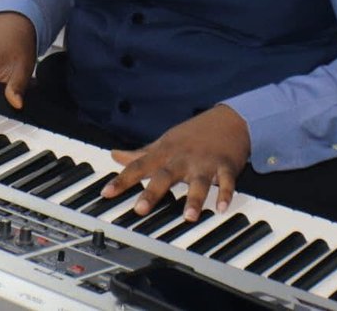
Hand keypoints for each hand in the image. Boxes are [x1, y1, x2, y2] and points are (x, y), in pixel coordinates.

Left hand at [105, 105, 250, 221]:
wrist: (230, 119)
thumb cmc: (193, 134)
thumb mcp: (164, 142)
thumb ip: (140, 153)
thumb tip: (114, 155)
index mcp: (166, 153)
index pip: (139, 166)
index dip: (122, 180)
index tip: (106, 193)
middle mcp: (183, 158)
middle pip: (165, 176)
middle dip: (152, 192)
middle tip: (140, 209)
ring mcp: (205, 162)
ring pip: (198, 182)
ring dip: (194, 199)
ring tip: (189, 217)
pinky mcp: (226, 166)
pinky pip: (227, 182)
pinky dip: (226, 194)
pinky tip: (222, 208)